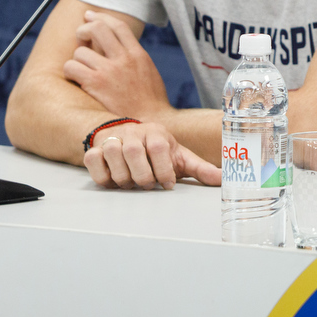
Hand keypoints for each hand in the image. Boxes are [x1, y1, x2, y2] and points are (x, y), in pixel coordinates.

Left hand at [64, 11, 171, 119]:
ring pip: (80, 51)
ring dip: (77, 59)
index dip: (101, 17)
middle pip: (98, 28)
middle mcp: (124, 59)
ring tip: (80, 69)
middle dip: (83, 30)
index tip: (90, 16)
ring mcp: (109, 71)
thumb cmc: (149, 103)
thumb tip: (119, 47)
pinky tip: (76, 80)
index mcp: (138, 54)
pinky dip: (70, 71)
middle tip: (80, 39)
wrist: (151, 123)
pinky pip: (72, 67)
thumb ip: (134, 58)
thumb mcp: (148, 73)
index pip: (117, 26)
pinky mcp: (95, 84)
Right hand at [83, 121, 221, 189]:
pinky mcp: (95, 148)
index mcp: (156, 133)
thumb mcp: (180, 157)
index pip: (159, 148)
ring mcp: (113, 138)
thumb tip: (223, 180)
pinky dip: (102, 175)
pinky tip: (113, 180)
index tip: (167, 184)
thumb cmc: (157, 151)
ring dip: (123, 176)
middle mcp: (133, 131)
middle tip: (147, 185)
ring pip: (112, 154)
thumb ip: (200, 169)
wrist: (128, 135)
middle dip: (142, 176)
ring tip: (131, 183)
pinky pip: (93, 160)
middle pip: (134, 152)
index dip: (163, 170)